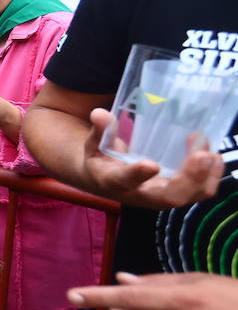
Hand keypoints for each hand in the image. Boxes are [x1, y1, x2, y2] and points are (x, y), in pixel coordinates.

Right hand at [79, 108, 223, 209]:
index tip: (151, 164)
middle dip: (190, 178)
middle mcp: (141, 194)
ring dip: (205, 176)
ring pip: (190, 196)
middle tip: (202, 155)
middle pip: (169, 196)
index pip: (125, 181)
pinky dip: (211, 175)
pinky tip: (214, 156)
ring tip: (210, 152)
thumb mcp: (94, 144)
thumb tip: (99, 113)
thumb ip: (101, 130)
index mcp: (115, 181)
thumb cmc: (101, 161)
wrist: (106, 182)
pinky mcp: (176, 193)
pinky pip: (199, 191)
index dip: (138, 174)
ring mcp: (161, 196)